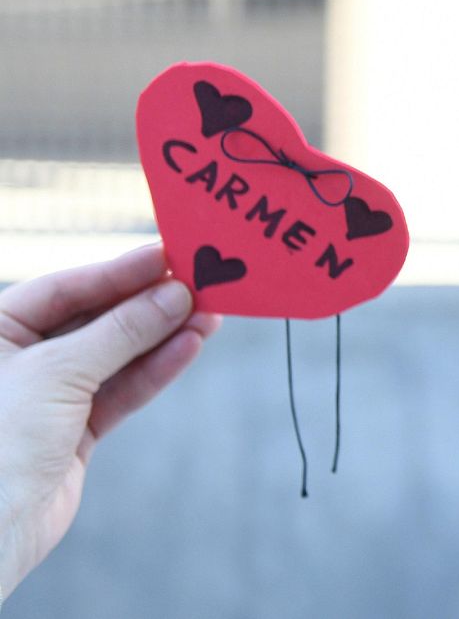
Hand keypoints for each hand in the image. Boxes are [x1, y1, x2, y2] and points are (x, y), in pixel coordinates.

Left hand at [0, 245, 220, 596]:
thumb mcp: (58, 371)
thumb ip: (121, 331)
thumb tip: (174, 293)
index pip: (63, 289)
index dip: (117, 271)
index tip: (169, 255)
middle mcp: (15, 360)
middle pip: (94, 319)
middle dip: (148, 305)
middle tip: (200, 282)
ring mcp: (46, 397)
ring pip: (115, 356)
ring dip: (163, 335)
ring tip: (211, 313)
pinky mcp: (71, 433)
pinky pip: (120, 391)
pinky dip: (156, 370)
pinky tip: (190, 346)